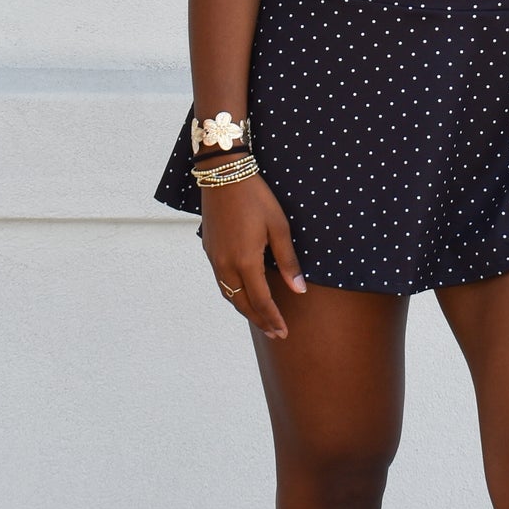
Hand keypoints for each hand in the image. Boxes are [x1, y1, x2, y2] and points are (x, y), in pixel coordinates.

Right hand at [199, 174, 306, 340]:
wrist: (223, 175)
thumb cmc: (256, 198)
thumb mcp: (279, 227)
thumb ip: (288, 261)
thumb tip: (299, 289)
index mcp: (245, 261)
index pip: (261, 301)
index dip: (273, 319)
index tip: (284, 332)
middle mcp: (226, 265)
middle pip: (242, 304)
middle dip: (260, 320)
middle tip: (275, 333)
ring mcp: (214, 258)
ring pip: (229, 294)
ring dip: (245, 309)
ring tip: (261, 319)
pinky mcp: (209, 250)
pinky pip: (222, 281)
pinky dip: (233, 294)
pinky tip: (243, 294)